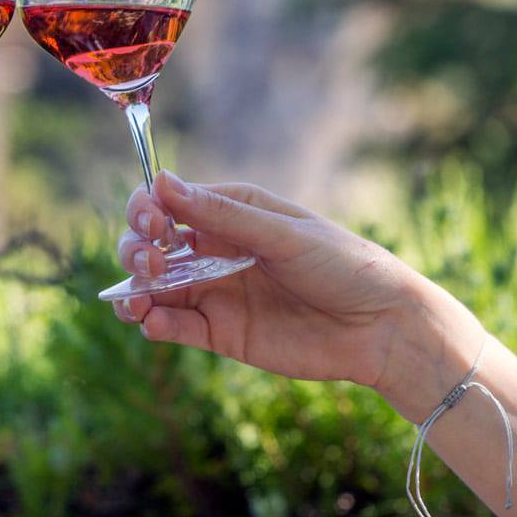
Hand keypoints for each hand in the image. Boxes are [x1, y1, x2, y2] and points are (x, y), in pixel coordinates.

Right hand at [114, 171, 483, 419]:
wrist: (383, 328)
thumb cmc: (343, 265)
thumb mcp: (283, 235)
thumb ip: (221, 215)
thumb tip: (161, 182)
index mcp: (232, 212)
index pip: (169, 203)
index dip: (148, 210)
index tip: (152, 224)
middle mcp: (217, 250)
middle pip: (153, 246)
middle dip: (136, 250)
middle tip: (149, 264)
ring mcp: (218, 293)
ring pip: (156, 288)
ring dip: (134, 291)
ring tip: (136, 302)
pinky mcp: (223, 334)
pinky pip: (176, 326)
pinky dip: (155, 324)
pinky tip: (153, 322)